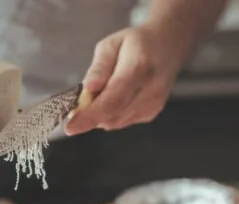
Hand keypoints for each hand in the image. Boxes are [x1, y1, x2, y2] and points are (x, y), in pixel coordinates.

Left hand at [65, 25, 190, 135]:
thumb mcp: (111, 45)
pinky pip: (122, 121)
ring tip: (99, 93)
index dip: (90, 116)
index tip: (70, 126)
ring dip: (100, 113)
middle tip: (77, 105)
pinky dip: (111, 114)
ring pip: (116, 122)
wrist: (167, 46)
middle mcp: (150, 90)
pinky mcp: (152, 113)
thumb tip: (88, 89)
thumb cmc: (136, 43)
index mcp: (139, 68)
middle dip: (89, 115)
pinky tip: (114, 96)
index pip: (113, 99)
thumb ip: (99, 68)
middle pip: (113, 115)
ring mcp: (153, 104)